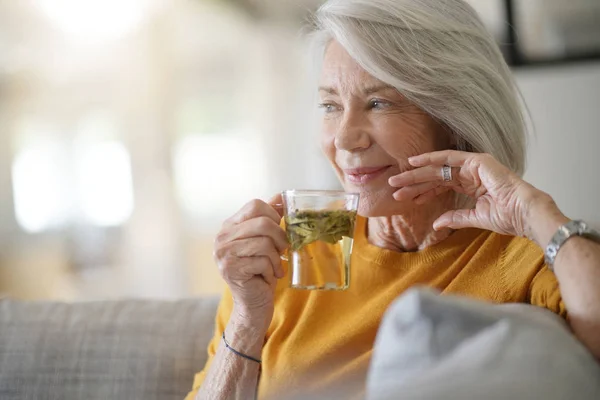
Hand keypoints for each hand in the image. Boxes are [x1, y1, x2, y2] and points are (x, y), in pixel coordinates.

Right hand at [214, 194, 287, 329]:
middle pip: (263, 223)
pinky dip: (272, 270)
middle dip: (280, 238)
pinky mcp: (231, 269)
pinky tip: (267, 277)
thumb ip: (268, 218)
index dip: (274, 216)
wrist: (253, 304)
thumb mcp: (265, 241)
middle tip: (283, 251)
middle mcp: (222, 237)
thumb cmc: (260, 271)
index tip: (278, 232)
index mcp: (229, 226)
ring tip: (274, 267)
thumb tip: (280, 195)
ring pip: (264, 243)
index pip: (255, 205)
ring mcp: (224, 253)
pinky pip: (263, 261)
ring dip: (276, 258)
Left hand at [388, 150, 548, 238]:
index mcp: (471, 185)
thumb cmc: (507, 217)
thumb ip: (454, 218)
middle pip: (435, 177)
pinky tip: (413, 162)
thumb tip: (436, 224)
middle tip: (393, 187)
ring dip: (416, 174)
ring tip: (396, 181)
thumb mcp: (474, 218)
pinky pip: (447, 158)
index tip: (405, 198)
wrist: (524, 213)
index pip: (441, 186)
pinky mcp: (476, 161)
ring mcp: (473, 165)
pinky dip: (430, 158)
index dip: (423, 192)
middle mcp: (470, 173)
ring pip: (437, 168)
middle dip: (413, 182)